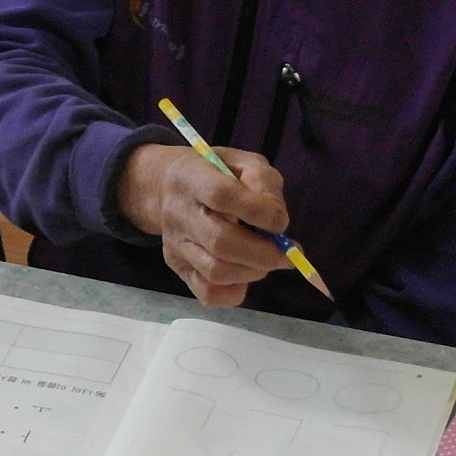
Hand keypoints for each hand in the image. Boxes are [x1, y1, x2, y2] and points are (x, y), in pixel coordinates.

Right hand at [116, 141, 293, 306]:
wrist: (168, 188)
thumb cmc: (215, 174)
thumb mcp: (243, 162)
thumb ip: (264, 181)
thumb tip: (278, 220)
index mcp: (194, 178)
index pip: (222, 195)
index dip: (258, 211)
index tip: (281, 221)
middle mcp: (179, 213)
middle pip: (221, 242)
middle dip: (264, 254)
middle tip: (287, 255)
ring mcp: (175, 245)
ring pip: (216, 272)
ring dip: (253, 272)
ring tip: (267, 261)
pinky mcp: (178, 268)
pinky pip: (208, 294)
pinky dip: (235, 291)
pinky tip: (245, 273)